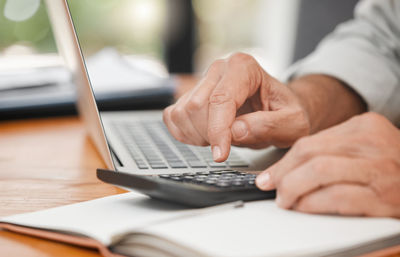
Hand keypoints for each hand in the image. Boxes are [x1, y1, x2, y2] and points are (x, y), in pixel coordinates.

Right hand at [163, 53, 310, 160]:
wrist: (278, 107)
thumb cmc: (286, 112)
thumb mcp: (293, 123)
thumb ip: (268, 126)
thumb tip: (236, 131)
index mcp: (244, 67)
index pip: (221, 99)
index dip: (218, 131)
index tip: (220, 155)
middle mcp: (220, 69)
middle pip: (196, 106)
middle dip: (210, 134)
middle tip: (229, 145)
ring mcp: (202, 81)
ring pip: (182, 113)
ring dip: (198, 135)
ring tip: (222, 139)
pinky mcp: (190, 95)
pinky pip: (173, 117)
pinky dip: (185, 134)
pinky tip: (206, 137)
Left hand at [256, 112, 399, 217]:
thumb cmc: (392, 167)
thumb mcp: (366, 148)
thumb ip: (333, 151)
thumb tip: (290, 168)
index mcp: (364, 127)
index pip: (310, 141)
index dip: (283, 161)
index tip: (269, 174)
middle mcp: (372, 143)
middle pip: (310, 153)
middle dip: (282, 173)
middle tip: (270, 186)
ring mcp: (380, 169)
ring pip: (319, 172)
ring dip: (293, 188)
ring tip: (285, 200)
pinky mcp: (384, 198)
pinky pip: (337, 197)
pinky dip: (313, 204)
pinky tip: (304, 207)